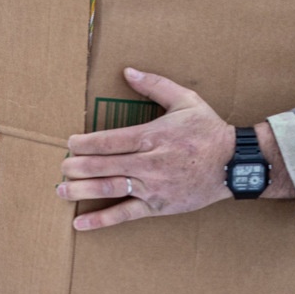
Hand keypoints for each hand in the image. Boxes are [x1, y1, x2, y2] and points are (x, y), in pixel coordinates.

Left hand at [56, 68, 234, 230]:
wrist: (233, 163)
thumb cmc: (208, 130)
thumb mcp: (185, 100)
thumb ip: (155, 85)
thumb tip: (127, 71)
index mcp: (152, 136)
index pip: (108, 140)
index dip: (84, 143)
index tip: (70, 143)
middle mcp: (148, 163)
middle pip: (102, 165)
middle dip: (76, 166)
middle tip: (62, 166)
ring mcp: (151, 186)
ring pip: (108, 188)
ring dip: (80, 190)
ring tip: (61, 190)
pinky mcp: (157, 206)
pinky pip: (125, 214)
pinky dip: (101, 219)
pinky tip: (80, 222)